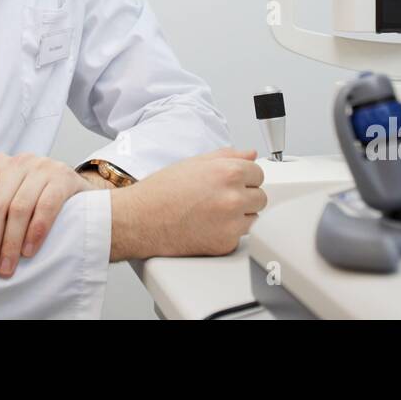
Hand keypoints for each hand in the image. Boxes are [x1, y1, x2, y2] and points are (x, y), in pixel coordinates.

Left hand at [0, 153, 92, 278]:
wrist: (73, 188)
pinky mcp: (63, 178)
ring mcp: (42, 168)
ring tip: (7, 267)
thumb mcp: (0, 188)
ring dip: (11, 243)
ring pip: (19, 208)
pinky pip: (46, 207)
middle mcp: (18, 162)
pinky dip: (35, 232)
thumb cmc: (31, 191)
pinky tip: (28, 251)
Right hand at [110, 147, 265, 260]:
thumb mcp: (194, 163)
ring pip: (254, 219)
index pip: (259, 173)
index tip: (233, 182)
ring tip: (212, 213)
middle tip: (220, 198)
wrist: (140, 220)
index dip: (244, 177)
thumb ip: (227, 156)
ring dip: (240, 216)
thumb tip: (249, 154)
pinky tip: (208, 227)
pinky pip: (240, 237)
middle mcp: (233, 198)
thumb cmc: (161, 192)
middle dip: (245, 197)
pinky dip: (228, 234)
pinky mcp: (225, 244)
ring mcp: (231, 224)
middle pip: (260, 197)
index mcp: (228, 172)